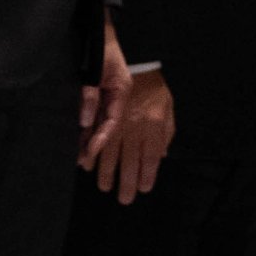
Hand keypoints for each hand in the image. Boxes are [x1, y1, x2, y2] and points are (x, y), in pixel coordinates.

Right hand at [83, 61, 173, 203]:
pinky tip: (88, 162)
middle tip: (122, 198)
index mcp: (153, 124)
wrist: (135, 57)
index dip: (147, 175)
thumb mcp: (168, 105)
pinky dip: (91, 150)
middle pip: (130, 159)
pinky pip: (95, 135)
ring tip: (103, 186)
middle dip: (126, 181)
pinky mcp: (102, 109)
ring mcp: (117, 117)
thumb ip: (166, 131)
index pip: (151, 157)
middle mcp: (135, 124)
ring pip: (110, 150)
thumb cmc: (153, 84)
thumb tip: (163, 155)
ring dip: (106, 170)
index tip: (143, 189)